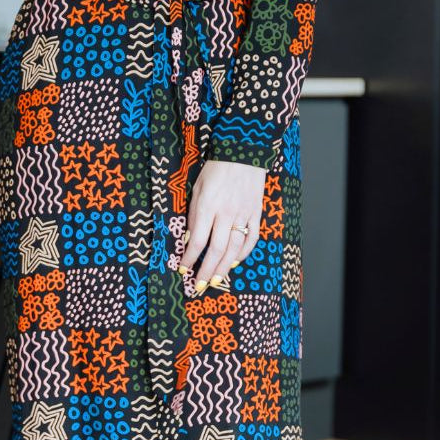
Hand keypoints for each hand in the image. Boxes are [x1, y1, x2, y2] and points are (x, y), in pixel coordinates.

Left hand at [177, 158, 265, 291]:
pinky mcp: (256, 213)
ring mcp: (243, 214)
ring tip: (215, 281)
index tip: (182, 270)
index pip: (197, 240)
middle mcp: (226, 213)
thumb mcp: (196, 189)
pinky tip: (234, 262)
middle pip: (216, 250)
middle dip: (206, 271)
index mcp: (208, 206)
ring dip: (224, 268)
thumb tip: (190, 240)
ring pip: (234, 249)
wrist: (243, 153)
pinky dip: (243, 253)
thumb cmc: (215, 170)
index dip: (189, 259)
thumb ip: (194, 214)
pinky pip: (251, 238)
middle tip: (199, 287)